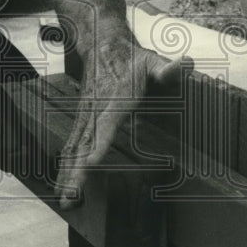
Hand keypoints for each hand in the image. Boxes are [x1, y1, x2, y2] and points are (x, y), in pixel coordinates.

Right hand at [55, 41, 188, 209]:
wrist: (103, 45)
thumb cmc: (133, 58)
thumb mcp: (152, 61)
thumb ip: (167, 68)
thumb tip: (184, 63)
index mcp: (116, 99)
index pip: (106, 124)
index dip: (99, 145)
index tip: (90, 164)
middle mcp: (96, 109)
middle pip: (85, 143)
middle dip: (77, 171)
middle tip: (71, 197)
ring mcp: (86, 115)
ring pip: (75, 147)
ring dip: (68, 175)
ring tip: (65, 202)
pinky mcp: (82, 119)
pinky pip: (72, 145)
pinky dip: (65, 166)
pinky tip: (62, 185)